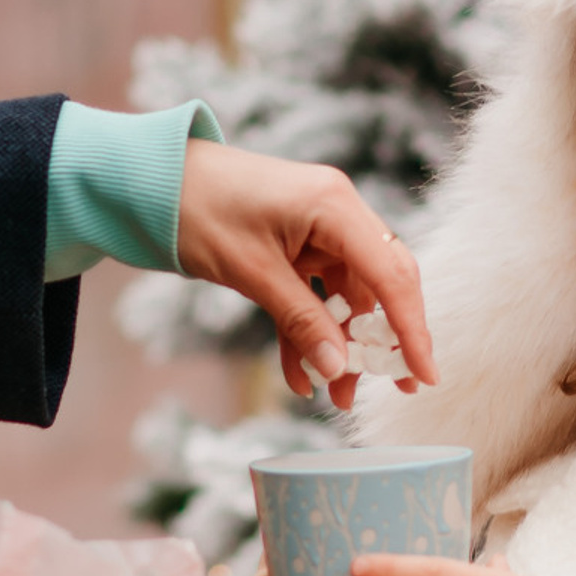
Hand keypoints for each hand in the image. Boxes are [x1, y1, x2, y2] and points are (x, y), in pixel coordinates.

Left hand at [174, 140, 436, 408]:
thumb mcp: (252, 272)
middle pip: (380, 285)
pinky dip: (309, 332)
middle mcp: (336, 213)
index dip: (412, 329)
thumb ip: (302, 320)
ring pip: (348, 296)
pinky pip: (315, 295)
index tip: (423, 375)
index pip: (391, 275)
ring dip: (343, 345)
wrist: (151, 179)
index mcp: (335, 206)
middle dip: (385, 340)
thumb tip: (339, 369)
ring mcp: (316, 229)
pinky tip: (300, 376)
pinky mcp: (295, 245)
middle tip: (395, 388)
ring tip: (338, 396)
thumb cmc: (199, 209)